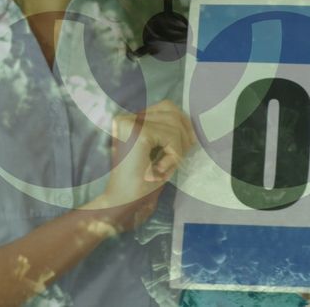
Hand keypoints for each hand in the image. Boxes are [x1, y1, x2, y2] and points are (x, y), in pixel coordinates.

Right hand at [92, 100, 196, 229]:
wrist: (122, 202)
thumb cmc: (140, 180)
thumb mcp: (157, 150)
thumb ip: (166, 132)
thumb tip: (187, 119)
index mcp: (128, 120)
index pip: (165, 107)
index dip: (181, 124)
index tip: (186, 145)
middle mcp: (127, 117)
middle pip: (171, 110)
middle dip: (183, 132)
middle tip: (179, 156)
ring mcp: (131, 123)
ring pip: (173, 122)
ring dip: (178, 146)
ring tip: (168, 164)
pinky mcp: (139, 133)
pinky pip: (171, 136)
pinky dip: (174, 154)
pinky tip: (162, 168)